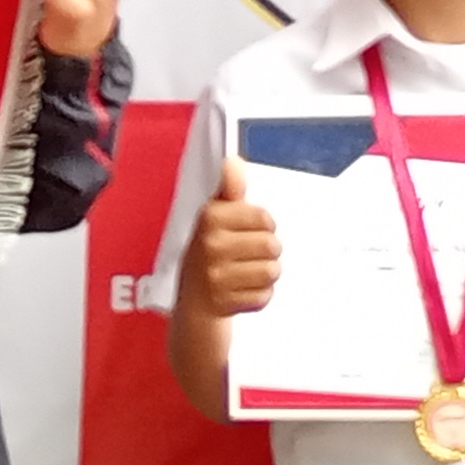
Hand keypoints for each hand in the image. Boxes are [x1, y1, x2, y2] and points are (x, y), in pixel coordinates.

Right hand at [183, 160, 282, 318]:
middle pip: (272, 245)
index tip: (247, 230)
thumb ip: (228, 189)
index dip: (262, 224)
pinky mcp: (225, 303)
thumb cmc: (208, 254)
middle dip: (267, 251)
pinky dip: (259, 295)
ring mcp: (216, 276)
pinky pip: (266, 295)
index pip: (264, 217)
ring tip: (246, 272)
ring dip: (265, 273)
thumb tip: (233, 161)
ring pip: (272, 271)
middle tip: (247, 254)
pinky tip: (242, 290)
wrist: (192, 303)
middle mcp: (209, 245)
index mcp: (208, 217)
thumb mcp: (213, 217)